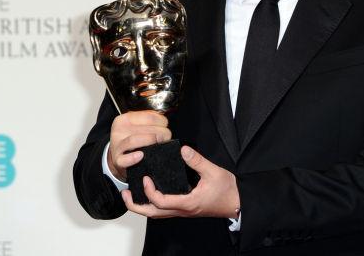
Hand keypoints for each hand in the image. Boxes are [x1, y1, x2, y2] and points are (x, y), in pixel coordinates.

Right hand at [108, 110, 170, 180]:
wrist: (116, 156)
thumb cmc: (129, 139)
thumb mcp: (135, 125)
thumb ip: (148, 120)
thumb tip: (163, 121)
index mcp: (124, 119)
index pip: (149, 117)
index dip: (162, 121)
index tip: (165, 126)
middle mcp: (119, 131)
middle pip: (144, 128)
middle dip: (160, 132)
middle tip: (165, 137)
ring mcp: (117, 146)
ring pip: (133, 140)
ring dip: (150, 141)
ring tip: (158, 143)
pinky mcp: (117, 160)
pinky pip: (124, 160)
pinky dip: (133, 158)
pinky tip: (140, 155)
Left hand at [121, 146, 239, 218]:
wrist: (237, 204)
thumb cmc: (227, 191)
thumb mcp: (214, 172)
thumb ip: (197, 161)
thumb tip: (183, 150)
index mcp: (187, 202)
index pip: (161, 202)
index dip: (149, 191)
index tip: (146, 178)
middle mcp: (182, 210)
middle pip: (153, 214)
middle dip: (136, 206)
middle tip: (125, 194)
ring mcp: (184, 211)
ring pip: (158, 214)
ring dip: (143, 206)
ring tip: (134, 195)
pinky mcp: (186, 209)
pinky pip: (165, 211)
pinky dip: (154, 204)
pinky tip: (153, 194)